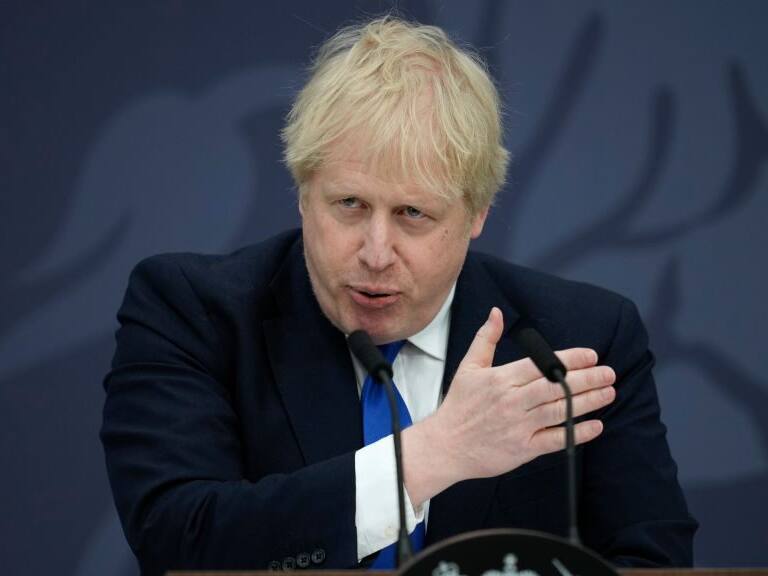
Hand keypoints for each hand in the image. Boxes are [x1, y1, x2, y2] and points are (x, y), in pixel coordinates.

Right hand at [402, 307, 615, 506]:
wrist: (445, 446)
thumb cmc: (459, 405)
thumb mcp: (469, 367)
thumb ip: (486, 338)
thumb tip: (497, 313)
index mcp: (501, 379)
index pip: (541, 365)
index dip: (570, 359)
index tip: (591, 355)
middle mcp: (512, 401)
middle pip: (556, 387)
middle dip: (587, 379)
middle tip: (609, 373)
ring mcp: (519, 426)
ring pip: (560, 411)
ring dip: (588, 402)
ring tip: (608, 393)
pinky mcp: (523, 449)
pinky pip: (555, 439)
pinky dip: (576, 433)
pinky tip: (595, 426)